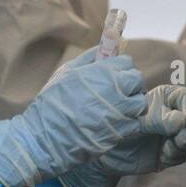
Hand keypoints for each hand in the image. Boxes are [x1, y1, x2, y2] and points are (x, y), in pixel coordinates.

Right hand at [0, 46, 145, 186]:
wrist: (45, 137)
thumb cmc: (52, 103)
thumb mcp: (66, 73)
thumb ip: (87, 59)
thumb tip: (102, 49)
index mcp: (103, 72)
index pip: (127, 62)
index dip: (120, 67)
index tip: (114, 73)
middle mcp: (116, 90)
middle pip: (137, 80)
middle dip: (129, 83)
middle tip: (117, 90)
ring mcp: (121, 112)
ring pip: (140, 102)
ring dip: (131, 103)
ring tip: (116, 107)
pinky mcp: (121, 132)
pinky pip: (135, 123)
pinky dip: (128, 122)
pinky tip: (114, 122)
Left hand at [59, 85, 185, 186]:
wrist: (101, 152)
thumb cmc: (113, 125)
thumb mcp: (134, 120)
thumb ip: (157, 119)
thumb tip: (181, 120)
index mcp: (162, 99)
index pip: (185, 97)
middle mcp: (171, 115)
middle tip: (181, 140)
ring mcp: (170, 135)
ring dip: (183, 145)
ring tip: (167, 149)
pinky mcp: (167, 152)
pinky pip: (180, 155)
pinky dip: (173, 156)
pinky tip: (161, 157)